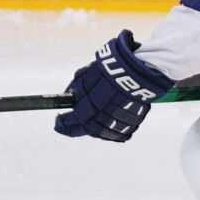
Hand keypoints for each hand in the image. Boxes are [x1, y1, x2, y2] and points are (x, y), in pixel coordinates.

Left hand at [54, 30, 173, 142]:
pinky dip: (108, 132)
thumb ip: (77, 85)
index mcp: (93, 102)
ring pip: (101, 132)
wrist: (142, 67)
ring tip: (84, 126)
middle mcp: (106, 114)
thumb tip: (68, 95)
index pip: (74, 118)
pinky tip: (102, 128)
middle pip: (86, 128)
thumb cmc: (114, 67)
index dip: (64, 122)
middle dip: (73, 129)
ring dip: (90, 130)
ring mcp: (120, 119)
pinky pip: (118, 132)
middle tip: (65, 127)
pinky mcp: (133, 120)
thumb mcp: (90, 72)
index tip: (57, 121)